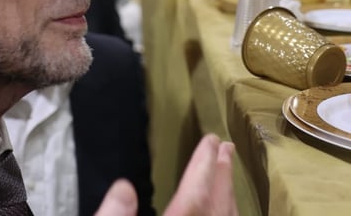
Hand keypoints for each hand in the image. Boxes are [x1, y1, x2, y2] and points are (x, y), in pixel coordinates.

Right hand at [93, 134, 235, 215]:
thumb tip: (123, 187)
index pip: (195, 195)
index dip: (204, 166)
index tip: (211, 141)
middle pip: (217, 206)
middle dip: (221, 175)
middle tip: (226, 148)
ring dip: (227, 195)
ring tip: (227, 174)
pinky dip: (227, 214)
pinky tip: (222, 211)